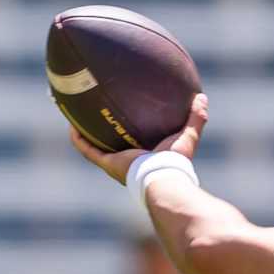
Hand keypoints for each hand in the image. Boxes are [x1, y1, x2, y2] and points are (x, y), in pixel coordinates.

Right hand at [68, 93, 208, 185]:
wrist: (163, 177)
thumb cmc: (176, 161)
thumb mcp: (188, 135)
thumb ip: (196, 117)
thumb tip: (202, 96)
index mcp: (144, 155)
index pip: (134, 141)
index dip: (127, 130)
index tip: (123, 116)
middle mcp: (127, 160)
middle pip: (111, 144)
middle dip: (102, 131)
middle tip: (96, 114)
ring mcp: (115, 162)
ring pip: (94, 146)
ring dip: (84, 133)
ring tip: (75, 117)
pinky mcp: (107, 163)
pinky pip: (87, 149)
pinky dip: (78, 139)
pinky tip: (71, 125)